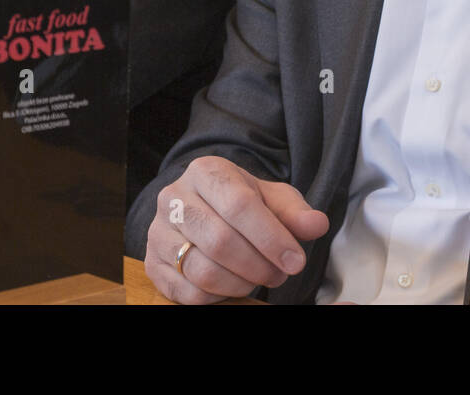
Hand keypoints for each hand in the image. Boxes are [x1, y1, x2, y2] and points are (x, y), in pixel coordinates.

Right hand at [144, 156, 329, 303]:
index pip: (239, 204)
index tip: (295, 260)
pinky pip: (186, 293)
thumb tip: (317, 224)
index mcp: (206, 171)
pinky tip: (233, 285)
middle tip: (280, 275)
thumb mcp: (271, 198)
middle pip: (220, 241)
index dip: (271, 237)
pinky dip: (217, 297)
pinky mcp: (152, 263)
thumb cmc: (241, 202)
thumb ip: (294, 212)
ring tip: (260, 279)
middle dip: (259, 265)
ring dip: (241, 284)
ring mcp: (158, 231)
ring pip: (202, 271)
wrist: (202, 206)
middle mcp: (174, 197)